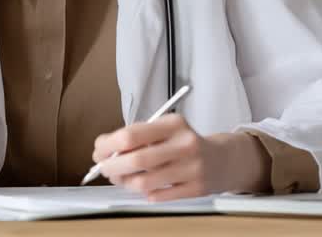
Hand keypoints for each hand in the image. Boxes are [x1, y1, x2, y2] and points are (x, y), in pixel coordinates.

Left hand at [91, 115, 270, 201]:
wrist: (223, 160)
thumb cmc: (184, 143)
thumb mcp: (166, 129)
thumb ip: (138, 136)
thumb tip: (104, 150)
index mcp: (173, 124)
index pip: (131, 135)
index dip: (108, 145)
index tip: (98, 150)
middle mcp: (184, 145)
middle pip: (135, 161)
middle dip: (112, 166)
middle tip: (104, 168)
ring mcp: (192, 169)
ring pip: (144, 183)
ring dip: (125, 182)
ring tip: (122, 178)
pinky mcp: (196, 189)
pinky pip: (157, 196)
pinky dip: (144, 193)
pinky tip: (145, 186)